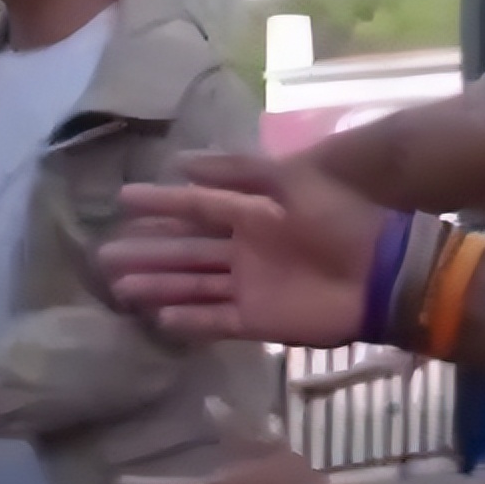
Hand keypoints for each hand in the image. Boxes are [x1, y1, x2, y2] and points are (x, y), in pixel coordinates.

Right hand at [100, 153, 387, 345]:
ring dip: (158, 284)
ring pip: (193, 285)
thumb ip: (239, 171)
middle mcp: (245, 251)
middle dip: (148, 251)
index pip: (196, 208)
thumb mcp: (292, 182)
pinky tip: (159, 316)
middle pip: (187, 251)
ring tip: (119, 286)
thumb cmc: (339, 220)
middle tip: (104, 255)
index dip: (161, 204)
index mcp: (253, 215)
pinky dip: (189, 319)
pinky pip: (216, 320)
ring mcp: (250, 287)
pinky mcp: (260, 320)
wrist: (380, 270)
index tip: (122, 200)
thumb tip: (181, 162)